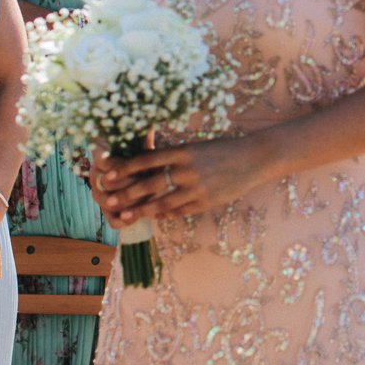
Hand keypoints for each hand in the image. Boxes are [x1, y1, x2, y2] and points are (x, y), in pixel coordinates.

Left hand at [91, 137, 257, 227]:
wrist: (255, 158)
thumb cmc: (224, 149)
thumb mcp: (198, 147)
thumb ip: (175, 156)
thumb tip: (148, 165)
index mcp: (185, 151)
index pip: (148, 159)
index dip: (126, 168)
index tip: (109, 175)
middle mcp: (189, 170)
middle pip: (151, 184)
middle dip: (127, 194)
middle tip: (109, 202)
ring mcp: (198, 188)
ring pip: (163, 202)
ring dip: (142, 209)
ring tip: (126, 215)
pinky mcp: (206, 203)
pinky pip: (180, 211)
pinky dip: (165, 214)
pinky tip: (155, 216)